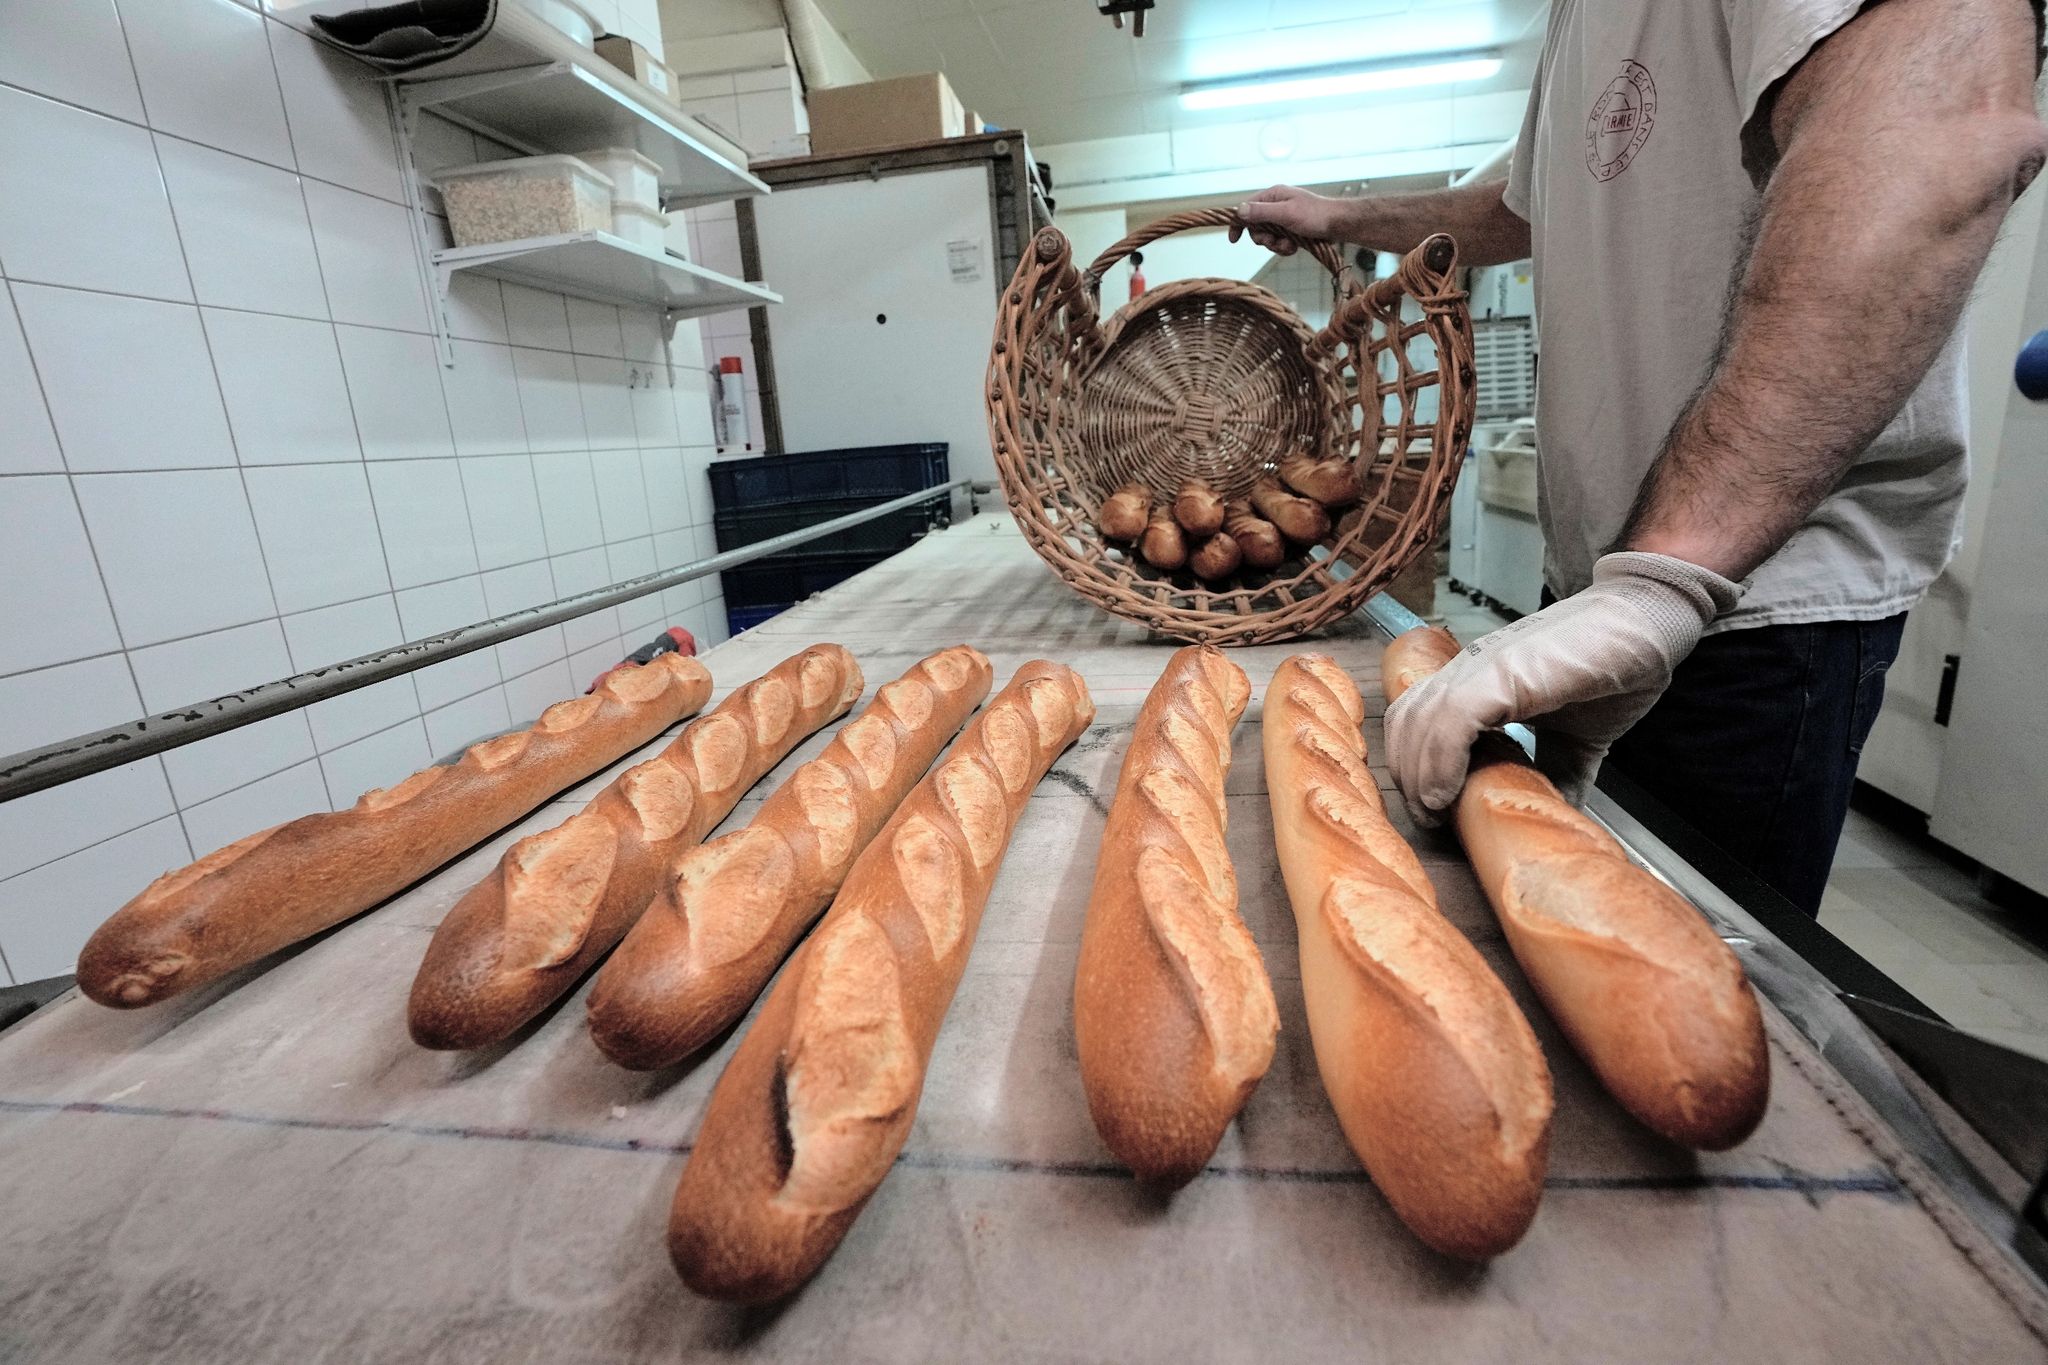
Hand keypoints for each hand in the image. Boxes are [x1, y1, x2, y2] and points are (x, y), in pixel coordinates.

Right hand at [1230, 185, 1344, 253]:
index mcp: (1273, 196)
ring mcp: (1283, 219)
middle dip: (1265, 239)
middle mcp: (1276, 206)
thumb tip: (1239, 211)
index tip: (1234, 240)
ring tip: (1290, 245)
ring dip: (1276, 245)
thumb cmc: (1314, 215)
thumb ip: (1261, 212)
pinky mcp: (1291, 230)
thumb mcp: (1285, 213)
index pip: (1247, 209)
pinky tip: (1295, 247)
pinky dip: (1285, 248)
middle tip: (1275, 241)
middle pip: (1256, 227)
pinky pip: (1279, 243)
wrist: (1338, 225)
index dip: (1238, 223)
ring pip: (1268, 237)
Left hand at [1384, 552, 1743, 822]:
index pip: (1415, 722)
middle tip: (1431, 819)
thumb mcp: (1576, 739)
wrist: (1648, 620)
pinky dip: (1439, 762)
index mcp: (1477, 682)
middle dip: (1407, 777)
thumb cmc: (1612, 669)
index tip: (1433, 810)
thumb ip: (1558, 774)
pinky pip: (1450, 720)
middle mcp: (1467, 670)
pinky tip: (1447, 794)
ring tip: (1436, 813)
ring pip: (1417, 723)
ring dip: (1418, 776)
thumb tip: (1557, 819)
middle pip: (1405, 724)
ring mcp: (1481, 667)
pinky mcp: (1502, 672)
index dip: (1413, 767)